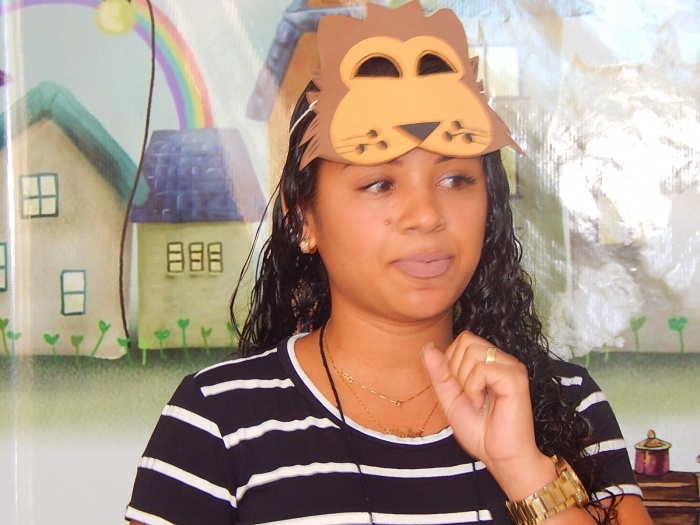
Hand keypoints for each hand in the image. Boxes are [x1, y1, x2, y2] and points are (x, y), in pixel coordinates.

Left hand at [422, 330, 553, 498]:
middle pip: (466, 340)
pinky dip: (474, 388)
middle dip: (457, 370)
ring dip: (466, 382)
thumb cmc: (480, 431)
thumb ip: (439, 374)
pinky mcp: (515, 378)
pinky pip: (482, 368)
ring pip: (472, 352)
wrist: (501, 458)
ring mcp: (511, 367)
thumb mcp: (449, 400)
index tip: (462, 391)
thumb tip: (428, 347)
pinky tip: (482, 403)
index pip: (462, 340)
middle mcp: (502, 360)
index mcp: (490, 362)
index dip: (452, 364)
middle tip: (470, 396)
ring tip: (477, 401)